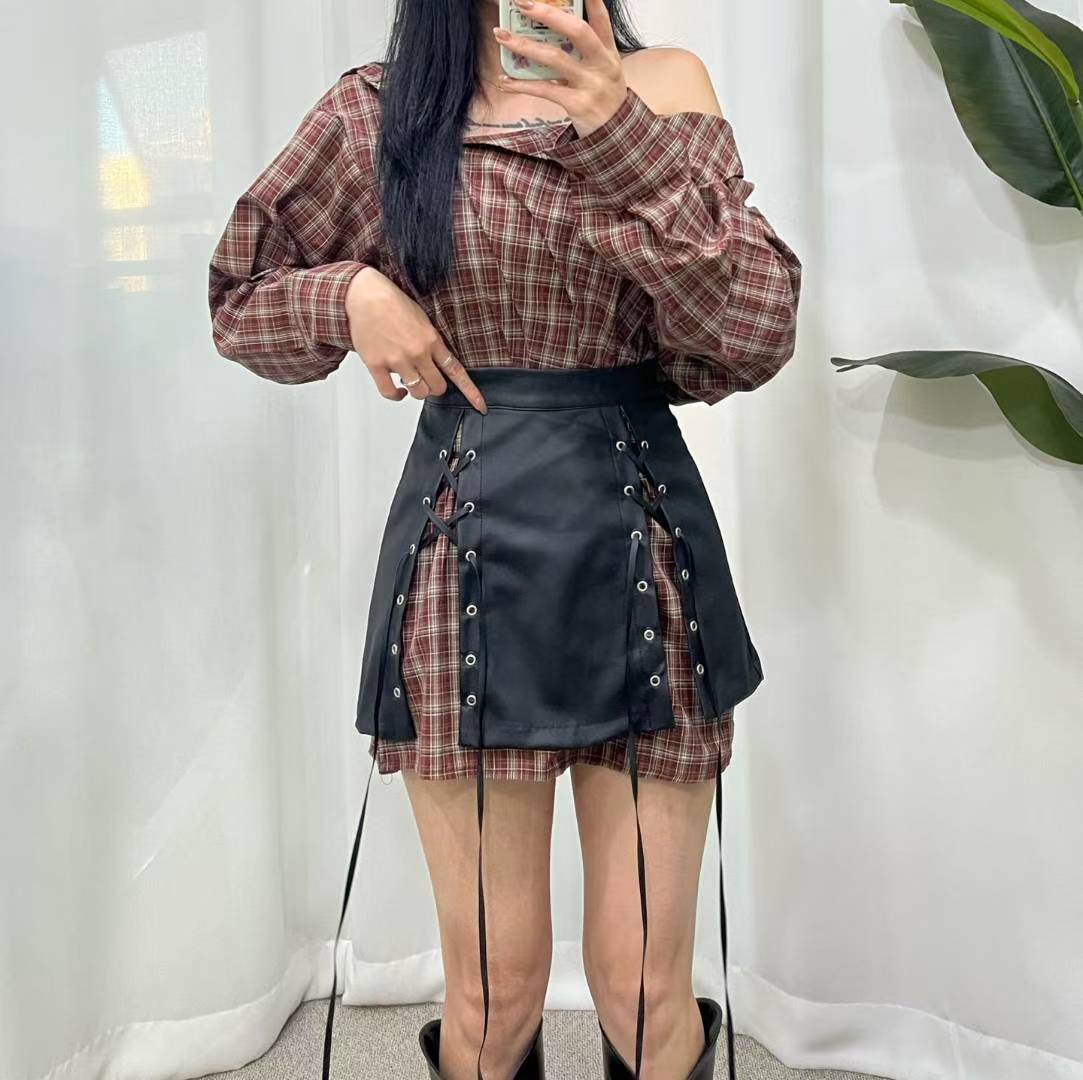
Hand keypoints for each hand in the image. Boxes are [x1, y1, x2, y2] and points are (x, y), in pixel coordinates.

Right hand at [344, 266, 487, 412]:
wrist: (363, 295)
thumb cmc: (391, 303)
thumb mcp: (422, 319)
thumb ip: (432, 343)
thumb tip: (438, 363)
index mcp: (431, 340)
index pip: (455, 370)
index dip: (470, 392)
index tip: (480, 406)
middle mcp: (417, 352)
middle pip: (437, 387)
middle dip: (435, 387)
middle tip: (428, 380)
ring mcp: (397, 360)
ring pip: (418, 392)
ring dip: (417, 391)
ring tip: (411, 380)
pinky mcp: (377, 365)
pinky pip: (390, 392)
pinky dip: (396, 396)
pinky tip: (399, 391)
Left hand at [492, 0, 628, 138]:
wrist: (615, 137)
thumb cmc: (604, 98)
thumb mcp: (604, 70)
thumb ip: (586, 51)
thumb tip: (551, 30)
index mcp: (609, 52)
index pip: (601, 19)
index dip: (591, 0)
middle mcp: (602, 65)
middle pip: (577, 31)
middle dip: (548, 14)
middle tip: (522, 3)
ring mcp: (590, 85)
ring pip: (554, 58)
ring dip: (524, 45)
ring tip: (502, 36)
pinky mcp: (577, 104)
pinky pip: (544, 89)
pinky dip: (521, 85)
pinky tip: (505, 81)